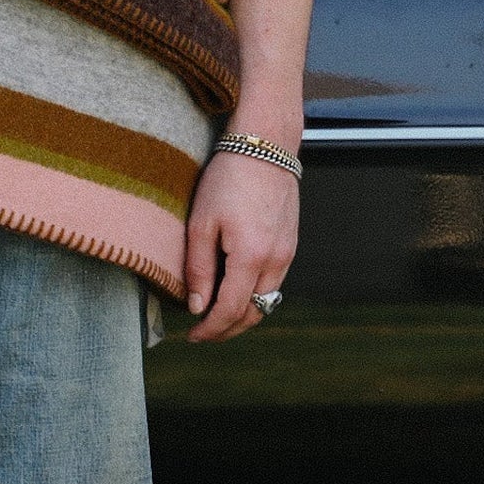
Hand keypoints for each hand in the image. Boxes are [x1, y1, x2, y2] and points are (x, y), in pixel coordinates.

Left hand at [183, 147, 298, 341]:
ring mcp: (288, 253)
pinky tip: (236, 289)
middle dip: (228, 330)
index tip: (192, 336)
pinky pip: (274, 283)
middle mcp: (276, 260)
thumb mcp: (201, 222)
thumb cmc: (229, 178)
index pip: (230, 310)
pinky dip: (255, 295)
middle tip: (204, 333)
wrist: (266, 147)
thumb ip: (198, 269)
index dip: (210, 329)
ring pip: (267, 301)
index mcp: (251, 256)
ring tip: (217, 315)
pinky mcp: (291, 244)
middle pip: (253, 313)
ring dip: (243, 315)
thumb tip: (197, 306)